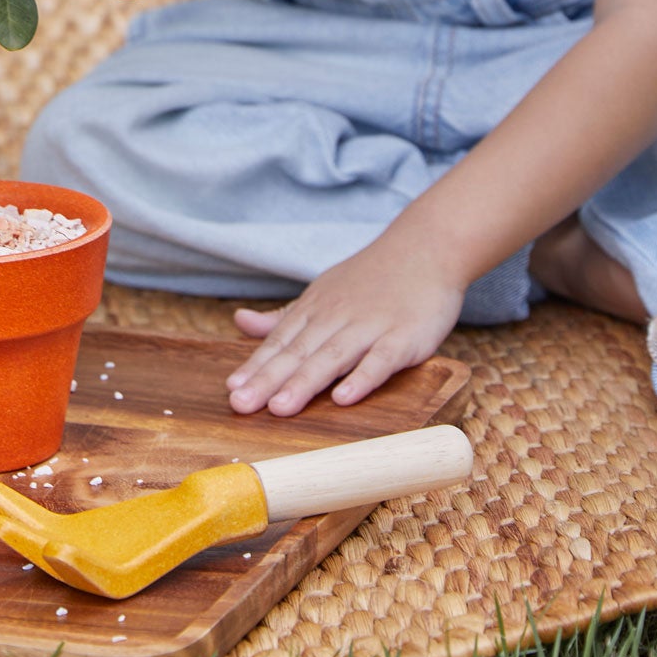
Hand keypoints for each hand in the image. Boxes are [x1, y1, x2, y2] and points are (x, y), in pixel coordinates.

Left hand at [226, 235, 464, 416]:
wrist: (426, 249)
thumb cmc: (371, 279)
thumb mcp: (322, 292)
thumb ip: (283, 315)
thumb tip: (239, 321)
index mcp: (316, 308)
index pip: (280, 340)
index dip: (255, 366)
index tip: (231, 390)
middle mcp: (338, 316)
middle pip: (299, 351)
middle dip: (268, 379)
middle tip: (241, 404)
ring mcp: (370, 326)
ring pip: (333, 357)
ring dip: (305, 382)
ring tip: (280, 407)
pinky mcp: (403, 337)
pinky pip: (380, 360)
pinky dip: (361, 378)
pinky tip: (343, 399)